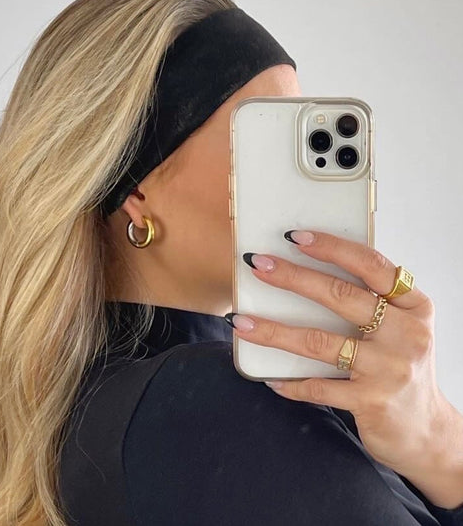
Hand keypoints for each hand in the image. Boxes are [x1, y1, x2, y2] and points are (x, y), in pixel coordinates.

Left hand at [226, 229, 453, 481]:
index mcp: (413, 306)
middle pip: (341, 296)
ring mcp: (389, 369)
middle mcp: (406, 334)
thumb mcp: (400, 328)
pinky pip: (318, 387)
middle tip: (258, 266)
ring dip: (274, 331)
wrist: (426, 430)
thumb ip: (370, 302)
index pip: (371, 265)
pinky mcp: (372, 402)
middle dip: (293, 278)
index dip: (332, 248)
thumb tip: (307, 273)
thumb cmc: (403, 368)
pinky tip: (270, 378)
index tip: (295, 237)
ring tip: (241, 322)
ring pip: (320, 342)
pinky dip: (290, 383)